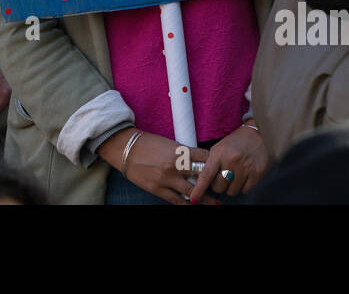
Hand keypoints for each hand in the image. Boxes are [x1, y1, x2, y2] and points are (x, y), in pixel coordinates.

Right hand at [99, 129, 216, 204]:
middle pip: (202, 177)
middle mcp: (175, 166)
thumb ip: (183, 153)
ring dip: (206, 199)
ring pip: (192, 193)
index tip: (222, 169)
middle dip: (214, 184)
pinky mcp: (158, 190)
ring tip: (216, 203)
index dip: (215, 164)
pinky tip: (195, 205)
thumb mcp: (169, 143)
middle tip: (223, 188)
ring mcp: (166, 179)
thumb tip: (198, 161)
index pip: (205, 158)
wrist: (125, 148)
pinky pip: (177, 201)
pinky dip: (188, 204)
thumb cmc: (147, 143)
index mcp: (179, 150)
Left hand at [188, 124, 268, 201]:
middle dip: (219, 186)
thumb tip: (203, 181)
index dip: (199, 189)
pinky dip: (243, 186)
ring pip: (232, 191)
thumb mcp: (220, 148)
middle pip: (219, 187)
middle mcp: (231, 160)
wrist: (260, 134)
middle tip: (223, 178)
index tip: (194, 198)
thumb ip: (212, 163)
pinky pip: (245, 190)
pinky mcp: (257, 173)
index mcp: (219, 153)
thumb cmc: (237, 141)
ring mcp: (245, 168)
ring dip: (231, 187)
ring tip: (235, 174)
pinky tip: (244, 175)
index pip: (206, 175)